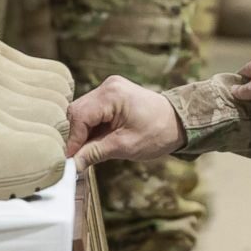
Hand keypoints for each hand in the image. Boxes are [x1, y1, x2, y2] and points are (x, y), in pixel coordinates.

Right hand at [66, 76, 185, 169]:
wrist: (179, 122)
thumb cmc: (158, 133)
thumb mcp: (125, 146)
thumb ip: (95, 153)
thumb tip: (72, 164)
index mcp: (112, 94)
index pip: (79, 116)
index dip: (72, 140)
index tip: (70, 160)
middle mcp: (108, 86)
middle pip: (77, 112)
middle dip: (76, 136)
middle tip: (79, 158)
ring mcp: (109, 89)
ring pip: (82, 112)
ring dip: (83, 133)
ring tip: (91, 150)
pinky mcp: (111, 95)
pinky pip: (92, 112)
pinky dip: (91, 128)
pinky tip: (97, 141)